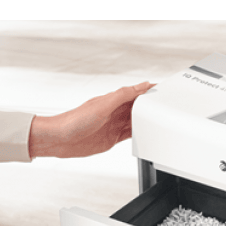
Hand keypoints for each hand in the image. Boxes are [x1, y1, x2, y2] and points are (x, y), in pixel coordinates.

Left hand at [29, 81, 153, 157]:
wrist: (60, 139)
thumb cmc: (75, 120)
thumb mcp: (102, 105)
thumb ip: (122, 95)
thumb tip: (141, 85)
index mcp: (112, 100)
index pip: (135, 93)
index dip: (147, 91)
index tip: (160, 89)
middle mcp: (114, 112)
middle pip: (137, 108)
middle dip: (150, 106)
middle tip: (164, 107)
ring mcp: (114, 125)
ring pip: (135, 121)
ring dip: (146, 121)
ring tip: (159, 120)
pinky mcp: (113, 138)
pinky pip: (131, 135)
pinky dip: (139, 134)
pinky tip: (146, 134)